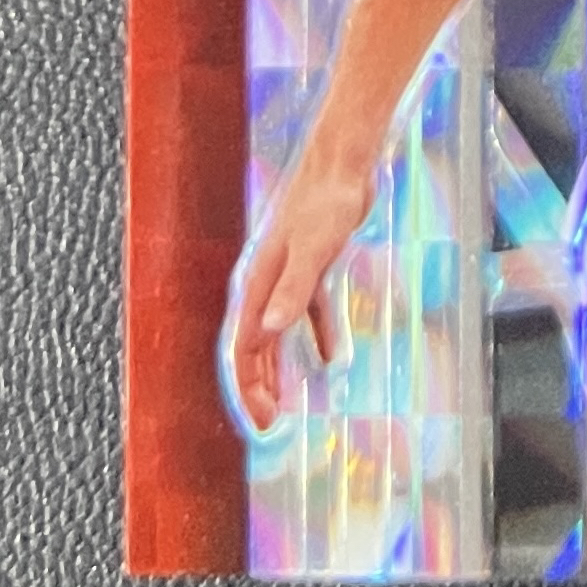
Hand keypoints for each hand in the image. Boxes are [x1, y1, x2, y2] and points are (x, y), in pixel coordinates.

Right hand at [226, 148, 377, 432]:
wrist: (344, 161)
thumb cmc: (326, 200)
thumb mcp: (312, 250)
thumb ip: (293, 290)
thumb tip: (270, 332)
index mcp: (258, 284)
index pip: (243, 349)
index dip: (248, 387)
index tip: (262, 421)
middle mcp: (267, 283)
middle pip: (254, 345)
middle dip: (258, 387)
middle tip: (272, 424)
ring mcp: (289, 274)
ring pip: (277, 332)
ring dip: (280, 367)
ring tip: (287, 403)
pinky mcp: (314, 264)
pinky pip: (310, 310)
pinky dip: (318, 335)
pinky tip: (333, 359)